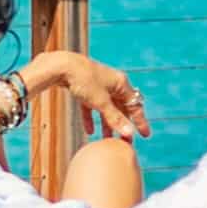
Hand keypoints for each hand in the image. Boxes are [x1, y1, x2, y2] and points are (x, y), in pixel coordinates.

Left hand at [22, 51, 147, 142]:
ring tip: (107, 139)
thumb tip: (129, 133)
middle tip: (125, 141)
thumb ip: (115, 118)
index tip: (145, 135)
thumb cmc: (84, 80)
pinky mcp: (85, 88)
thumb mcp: (101, 102)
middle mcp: (112, 83)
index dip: (140, 121)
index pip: (134, 105)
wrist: (61, 66)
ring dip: (107, 124)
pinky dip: (92, 118)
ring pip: (107, 108)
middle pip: (121, 107)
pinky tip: (89, 131)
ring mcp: (99, 86)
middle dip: (122, 124)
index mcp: (121, 83)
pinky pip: (92, 106)